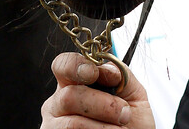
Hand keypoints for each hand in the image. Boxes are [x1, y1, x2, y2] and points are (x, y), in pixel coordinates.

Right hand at [41, 52, 155, 127]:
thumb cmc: (131, 120)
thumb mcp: (132, 93)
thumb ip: (120, 74)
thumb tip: (106, 68)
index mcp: (73, 82)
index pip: (62, 65)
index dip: (75, 66)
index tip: (94, 73)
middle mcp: (58, 103)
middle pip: (68, 95)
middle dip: (101, 104)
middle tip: (124, 113)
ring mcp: (56, 125)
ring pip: (73, 123)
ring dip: (103, 127)